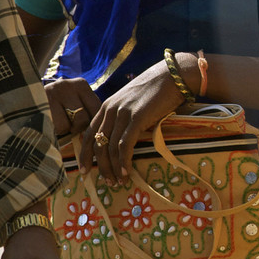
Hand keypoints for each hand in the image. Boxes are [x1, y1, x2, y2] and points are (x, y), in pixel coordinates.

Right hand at [43, 78, 99, 138]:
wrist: (21, 95)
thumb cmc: (56, 105)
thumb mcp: (73, 102)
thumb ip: (86, 111)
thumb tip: (99, 133)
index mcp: (80, 84)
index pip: (97, 108)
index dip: (93, 123)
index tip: (86, 127)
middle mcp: (67, 85)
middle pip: (84, 119)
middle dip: (77, 128)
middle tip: (68, 125)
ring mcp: (51, 94)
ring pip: (69, 125)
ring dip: (64, 130)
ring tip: (56, 121)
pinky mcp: (38, 105)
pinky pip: (54, 127)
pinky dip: (53, 131)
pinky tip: (47, 122)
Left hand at [82, 58, 186, 183]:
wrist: (173, 76)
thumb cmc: (156, 90)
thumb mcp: (132, 102)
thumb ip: (123, 117)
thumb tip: (122, 138)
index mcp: (106, 106)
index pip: (88, 134)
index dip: (85, 154)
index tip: (85, 170)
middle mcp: (110, 110)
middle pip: (97, 144)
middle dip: (100, 166)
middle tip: (106, 182)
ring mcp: (122, 113)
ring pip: (110, 147)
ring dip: (113, 168)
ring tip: (118, 182)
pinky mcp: (136, 118)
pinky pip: (125, 145)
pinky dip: (124, 161)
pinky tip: (126, 173)